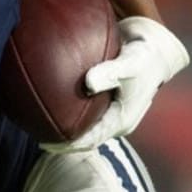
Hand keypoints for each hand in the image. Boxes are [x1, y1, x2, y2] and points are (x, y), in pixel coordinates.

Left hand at [42, 16, 188, 154]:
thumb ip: (110, 72)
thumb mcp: (130, 62)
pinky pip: (84, 110)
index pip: (90, 141)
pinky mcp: (107, 100)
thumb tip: (88, 83)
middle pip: (85, 138)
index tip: (45, 143)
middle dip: (61, 141)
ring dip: (63, 128)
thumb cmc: (145, 54)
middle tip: (37, 136)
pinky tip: (47, 102)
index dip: (67, 146)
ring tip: (38, 125)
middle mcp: (115, 119)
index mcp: (122, 120)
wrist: (155, 45)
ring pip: (84, 126)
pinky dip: (67, 110)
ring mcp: (111, 111)